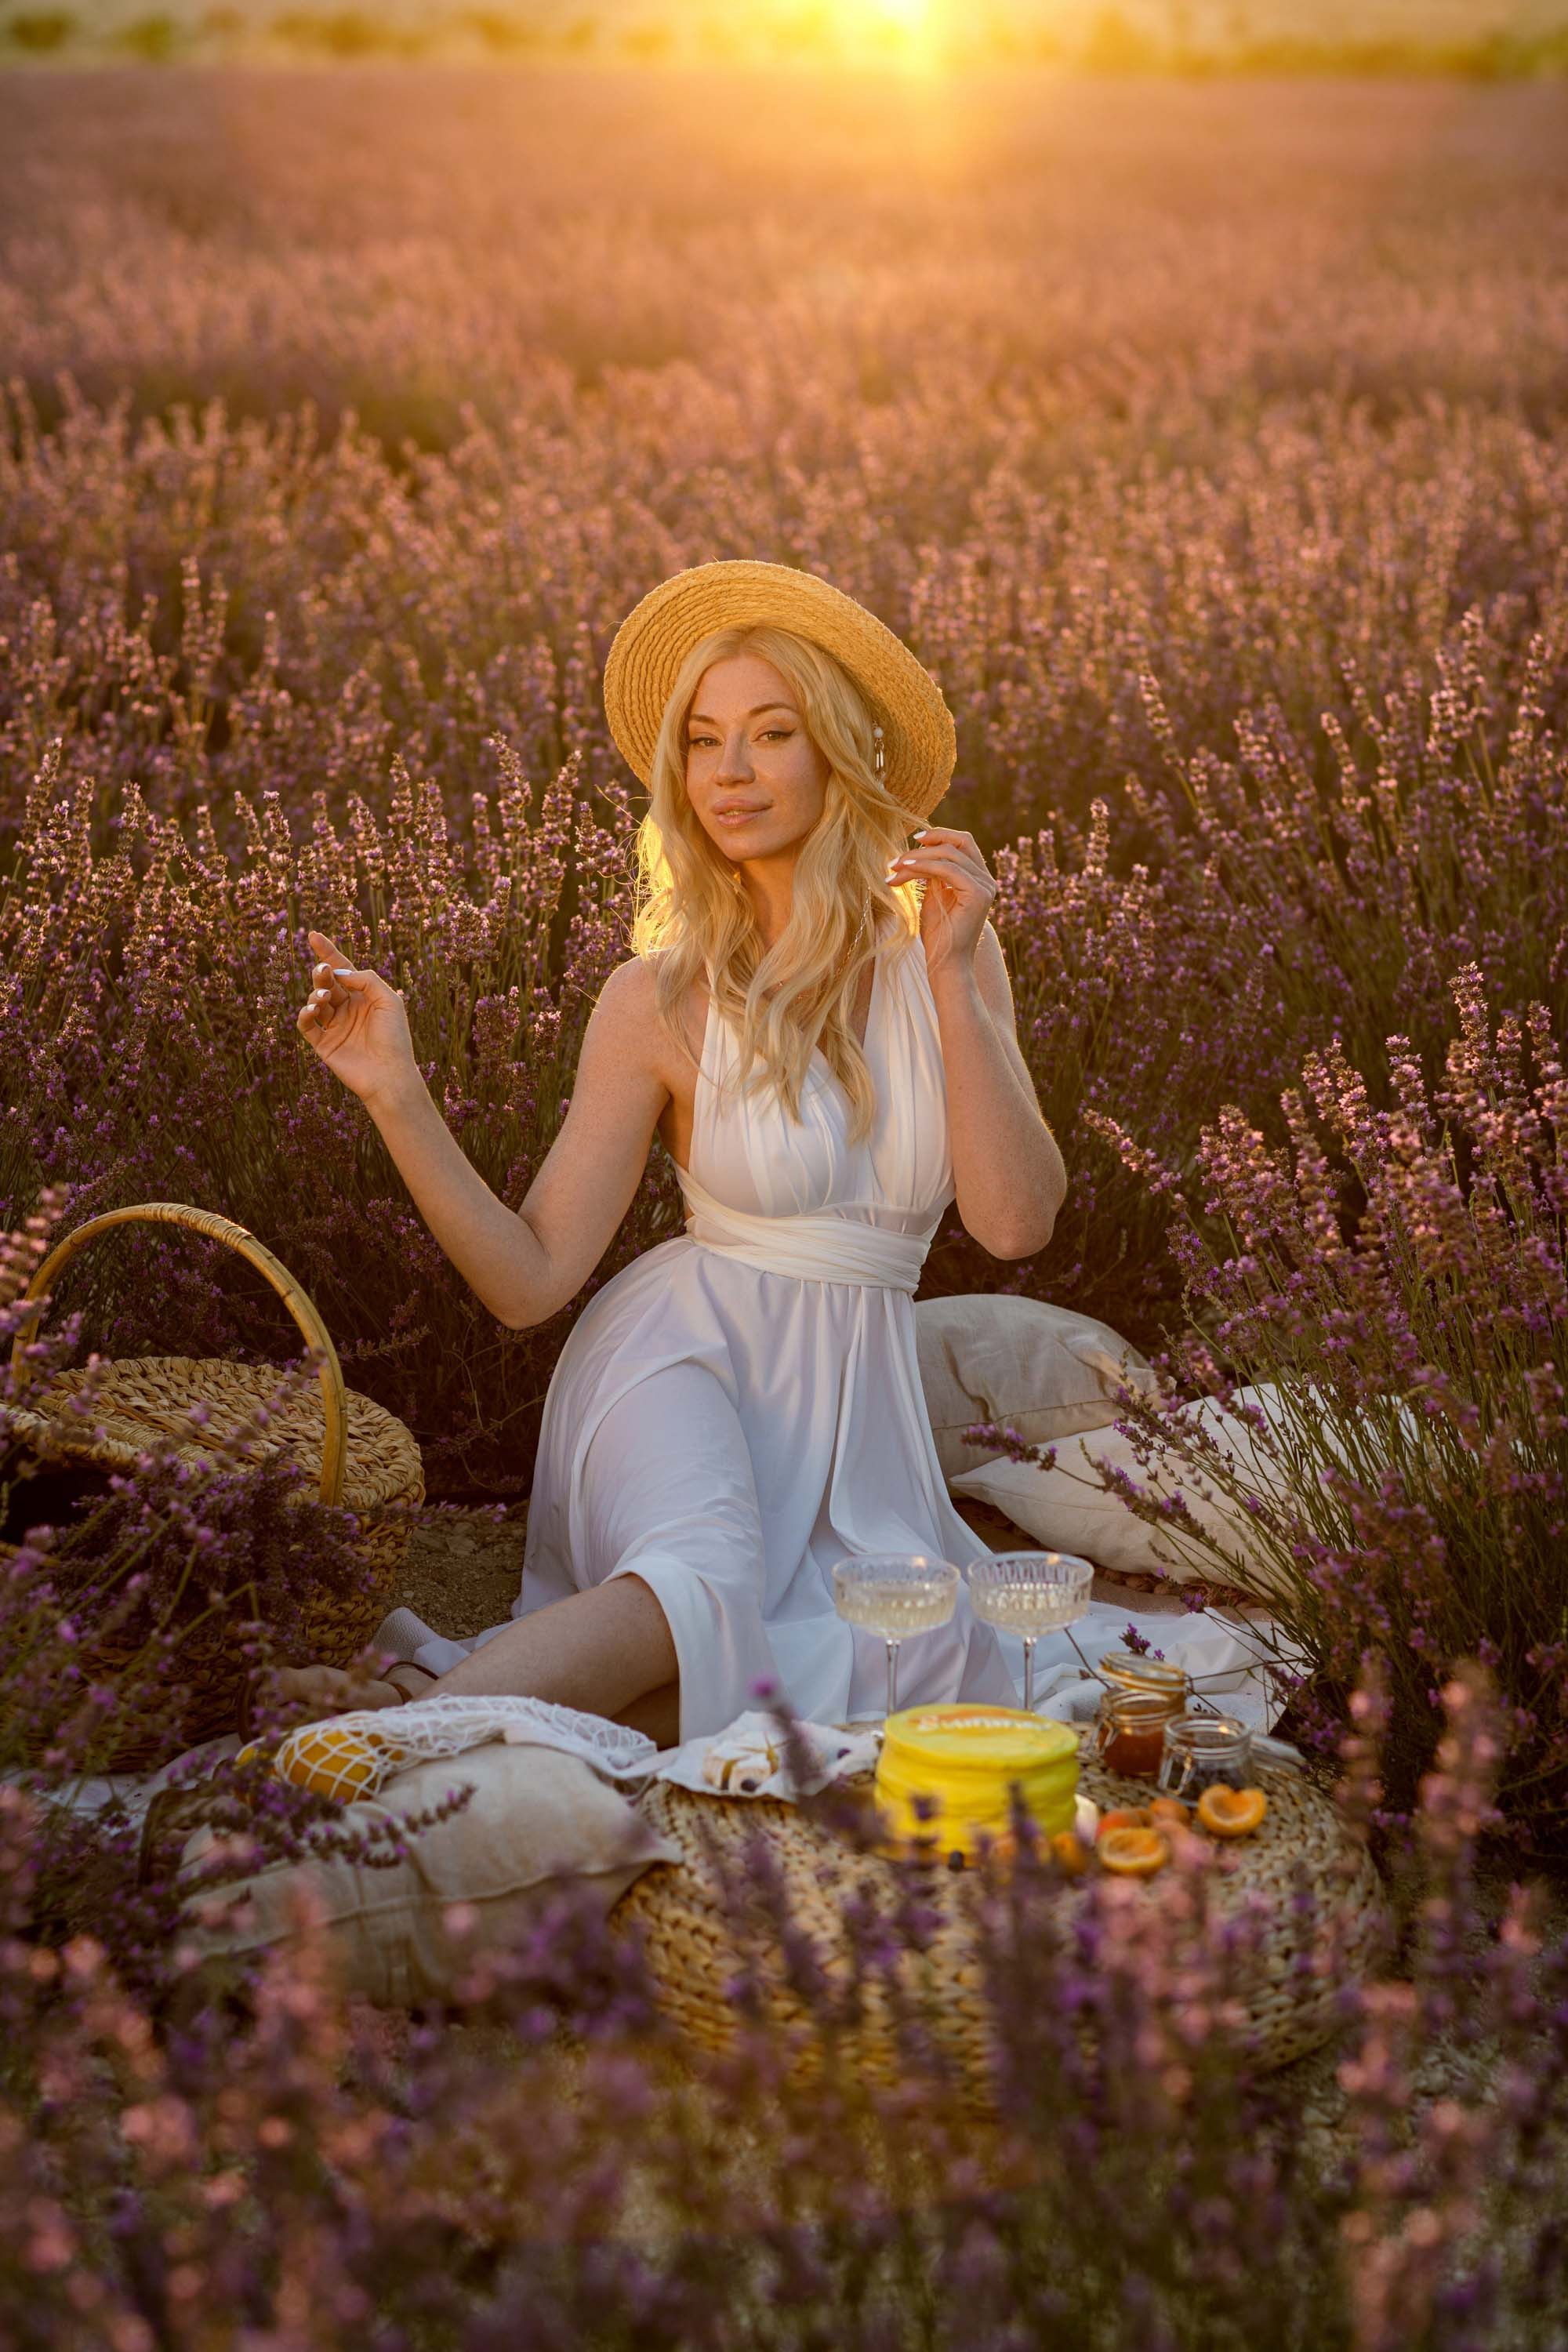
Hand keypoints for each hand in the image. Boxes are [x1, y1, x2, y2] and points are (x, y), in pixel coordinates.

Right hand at [296, 928, 416, 1106]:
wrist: (391, 1075)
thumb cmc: (395, 1038)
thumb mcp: (389, 1000)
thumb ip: (366, 979)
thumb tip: (339, 972)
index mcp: (364, 997)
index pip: (342, 970)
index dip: (328, 952)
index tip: (313, 935)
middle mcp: (347, 1009)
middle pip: (327, 982)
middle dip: (322, 972)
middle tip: (324, 971)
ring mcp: (334, 1026)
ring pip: (315, 1001)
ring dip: (316, 993)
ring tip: (324, 996)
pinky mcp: (324, 1044)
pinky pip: (306, 1025)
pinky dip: (304, 1014)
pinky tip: (312, 1009)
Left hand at [885, 826, 998, 977]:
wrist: (946, 964)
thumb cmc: (938, 936)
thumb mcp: (934, 896)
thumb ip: (933, 874)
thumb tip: (919, 853)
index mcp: (978, 878)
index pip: (962, 844)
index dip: (939, 836)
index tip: (913, 840)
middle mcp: (986, 880)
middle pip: (961, 841)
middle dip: (929, 841)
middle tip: (900, 854)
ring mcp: (985, 886)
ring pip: (949, 855)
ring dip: (917, 858)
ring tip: (893, 867)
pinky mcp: (978, 894)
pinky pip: (948, 869)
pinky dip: (923, 867)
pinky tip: (903, 871)